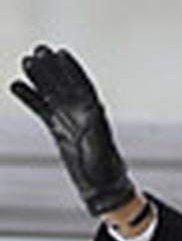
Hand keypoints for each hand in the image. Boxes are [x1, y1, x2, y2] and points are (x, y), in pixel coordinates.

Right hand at [10, 45, 133, 215]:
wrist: (102, 189)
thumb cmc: (107, 170)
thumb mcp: (103, 147)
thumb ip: (96, 127)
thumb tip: (91, 106)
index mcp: (96, 114)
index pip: (82, 86)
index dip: (72, 70)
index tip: (61, 53)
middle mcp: (81, 113)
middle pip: (64, 85)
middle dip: (53, 69)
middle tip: (39, 51)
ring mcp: (68, 120)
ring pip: (51, 94)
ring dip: (40, 79)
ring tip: (26, 61)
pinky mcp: (58, 130)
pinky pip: (41, 110)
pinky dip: (30, 98)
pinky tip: (16, 86)